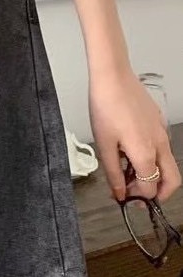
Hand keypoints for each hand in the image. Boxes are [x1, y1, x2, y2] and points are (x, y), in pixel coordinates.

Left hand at [88, 67, 180, 203]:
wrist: (113, 78)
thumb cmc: (105, 107)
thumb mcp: (104, 145)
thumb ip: (113, 173)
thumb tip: (118, 194)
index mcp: (145, 153)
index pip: (150, 189)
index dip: (135, 198)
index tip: (121, 196)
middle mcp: (160, 145)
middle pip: (172, 181)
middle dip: (158, 194)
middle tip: (136, 194)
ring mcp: (162, 133)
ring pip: (167, 164)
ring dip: (152, 174)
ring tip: (125, 170)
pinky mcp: (158, 123)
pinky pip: (161, 147)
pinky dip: (150, 157)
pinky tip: (128, 150)